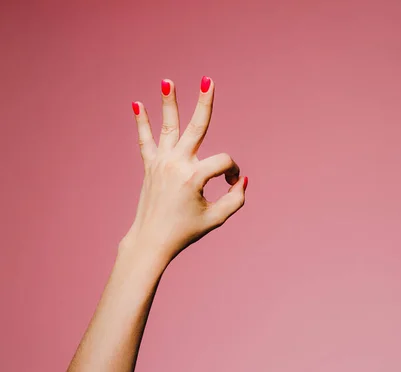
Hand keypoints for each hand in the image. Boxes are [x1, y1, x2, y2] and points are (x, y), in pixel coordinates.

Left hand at [121, 77, 246, 265]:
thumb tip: (241, 180)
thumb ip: (235, 199)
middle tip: (208, 79)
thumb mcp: (216, 218)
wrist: (151, 241)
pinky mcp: (150, 166)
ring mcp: (161, 163)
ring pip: (167, 127)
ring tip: (167, 81)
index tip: (230, 186)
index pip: (224, 162)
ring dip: (168, 103)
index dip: (232, 173)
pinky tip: (136, 104)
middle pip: (196, 127)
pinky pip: (145, 141)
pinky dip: (142, 123)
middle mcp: (176, 164)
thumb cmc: (185, 231)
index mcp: (194, 177)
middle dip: (205, 102)